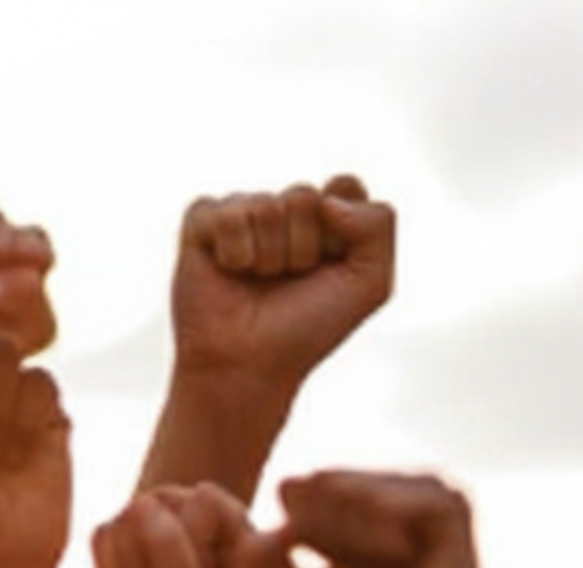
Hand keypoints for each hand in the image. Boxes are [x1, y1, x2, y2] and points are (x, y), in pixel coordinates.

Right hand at [91, 484, 259, 567]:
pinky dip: (108, 564)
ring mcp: (165, 533)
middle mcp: (208, 531)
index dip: (188, 540)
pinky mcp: (127, 542)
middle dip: (155, 547)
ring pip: (132, 511)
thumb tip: (138, 501)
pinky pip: (106, 529)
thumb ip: (171, 550)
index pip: (207, 501)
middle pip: (167, 498)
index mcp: (244, 542)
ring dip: (130, 560)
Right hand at [171, 176, 394, 392]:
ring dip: (268, 256)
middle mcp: (285, 210)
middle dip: (303, 247)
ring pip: (266, 205)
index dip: (341, 234)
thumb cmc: (307, 328)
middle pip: (305, 195)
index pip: (345, 186)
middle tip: (289, 281)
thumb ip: (379, 224)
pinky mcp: (203, 221)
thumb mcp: (371, 284)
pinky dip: (234, 252)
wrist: (250, 366)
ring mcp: (244, 213)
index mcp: (327, 218)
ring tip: (259, 281)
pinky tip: (230, 272)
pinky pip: (226, 213)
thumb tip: (325, 197)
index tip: (331, 267)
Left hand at [255, 471, 491, 567]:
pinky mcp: (452, 510)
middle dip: (323, 513)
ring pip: (373, 484)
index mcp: (339, 518)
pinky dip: (402, 505)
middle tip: (324, 548)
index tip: (287, 544)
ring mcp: (415, 503)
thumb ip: (269, 564)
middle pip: (333, 483)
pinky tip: (389, 530)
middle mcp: (378, 502)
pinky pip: (423, 490)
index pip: (304, 490)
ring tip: (357, 546)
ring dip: (359, 509)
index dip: (294, 513)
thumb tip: (247, 537)